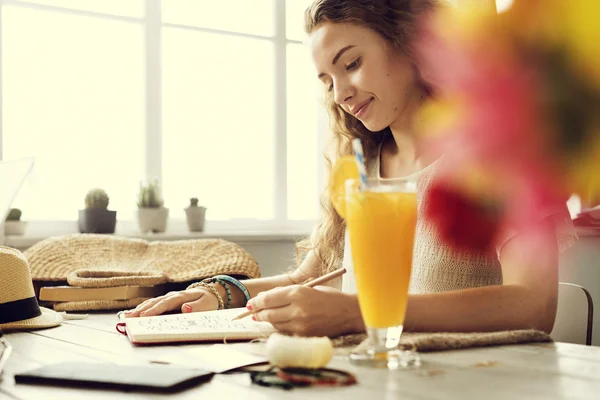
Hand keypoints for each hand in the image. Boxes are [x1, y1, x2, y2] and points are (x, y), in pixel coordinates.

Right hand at [123, 287, 218, 317]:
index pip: (166, 303)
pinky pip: (153, 305)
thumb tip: (184, 308)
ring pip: (152, 303)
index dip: (155, 309)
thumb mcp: (206, 304)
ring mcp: (168, 298)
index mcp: (181, 296)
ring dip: (139, 309)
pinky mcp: (166, 302)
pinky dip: (143, 308)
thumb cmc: (207, 300)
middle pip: (155, 303)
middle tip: (129, 318)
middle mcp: (172, 296)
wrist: (210, 293)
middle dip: (141, 310)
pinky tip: (134, 313)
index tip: (144, 316)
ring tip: (127, 316)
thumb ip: (196, 307)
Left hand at [247, 285, 364, 336]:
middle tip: (254, 312)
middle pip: (268, 313)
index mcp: (298, 292)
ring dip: (268, 321)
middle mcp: (297, 308)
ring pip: (275, 324)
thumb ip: (288, 293)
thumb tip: (267, 298)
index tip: (251, 304)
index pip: (268, 299)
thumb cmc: (330, 297)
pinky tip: (281, 324)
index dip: (256, 302)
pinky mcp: (304, 336)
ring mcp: (300, 324)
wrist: (350, 313)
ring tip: (266, 317)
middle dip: (258, 313)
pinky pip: (286, 333)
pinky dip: (281, 328)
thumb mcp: (308, 288)